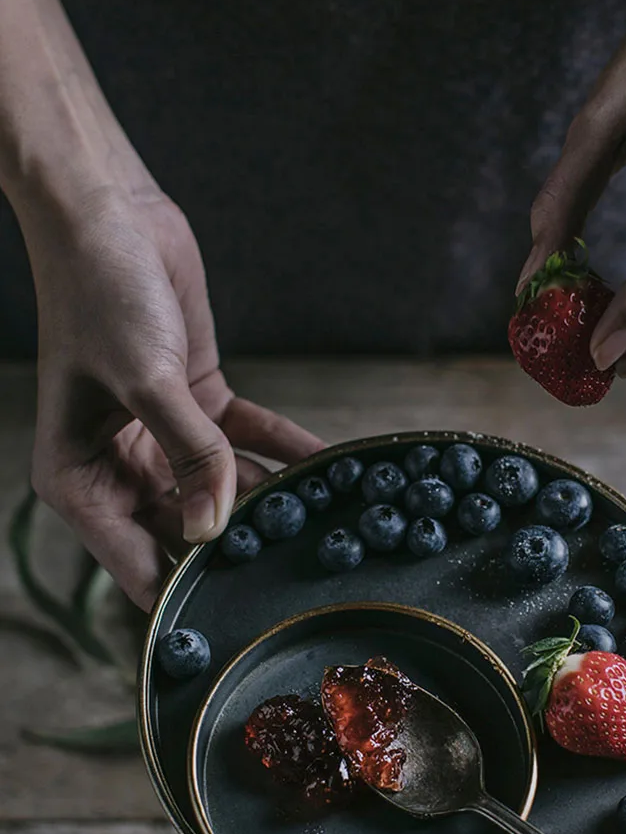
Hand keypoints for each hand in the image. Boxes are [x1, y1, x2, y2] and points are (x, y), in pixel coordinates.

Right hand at [23, 184, 323, 610]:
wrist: (108, 211)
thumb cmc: (98, 292)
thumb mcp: (145, 379)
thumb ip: (189, 454)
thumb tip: (213, 528)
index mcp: (80, 482)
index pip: (137, 567)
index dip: (187, 598)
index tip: (244, 621)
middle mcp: (119, 471)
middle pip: (188, 537)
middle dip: (244, 552)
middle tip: (308, 575)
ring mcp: (163, 442)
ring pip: (227, 492)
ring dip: (276, 505)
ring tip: (336, 530)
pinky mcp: (200, 410)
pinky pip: (251, 446)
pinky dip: (288, 456)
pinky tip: (335, 473)